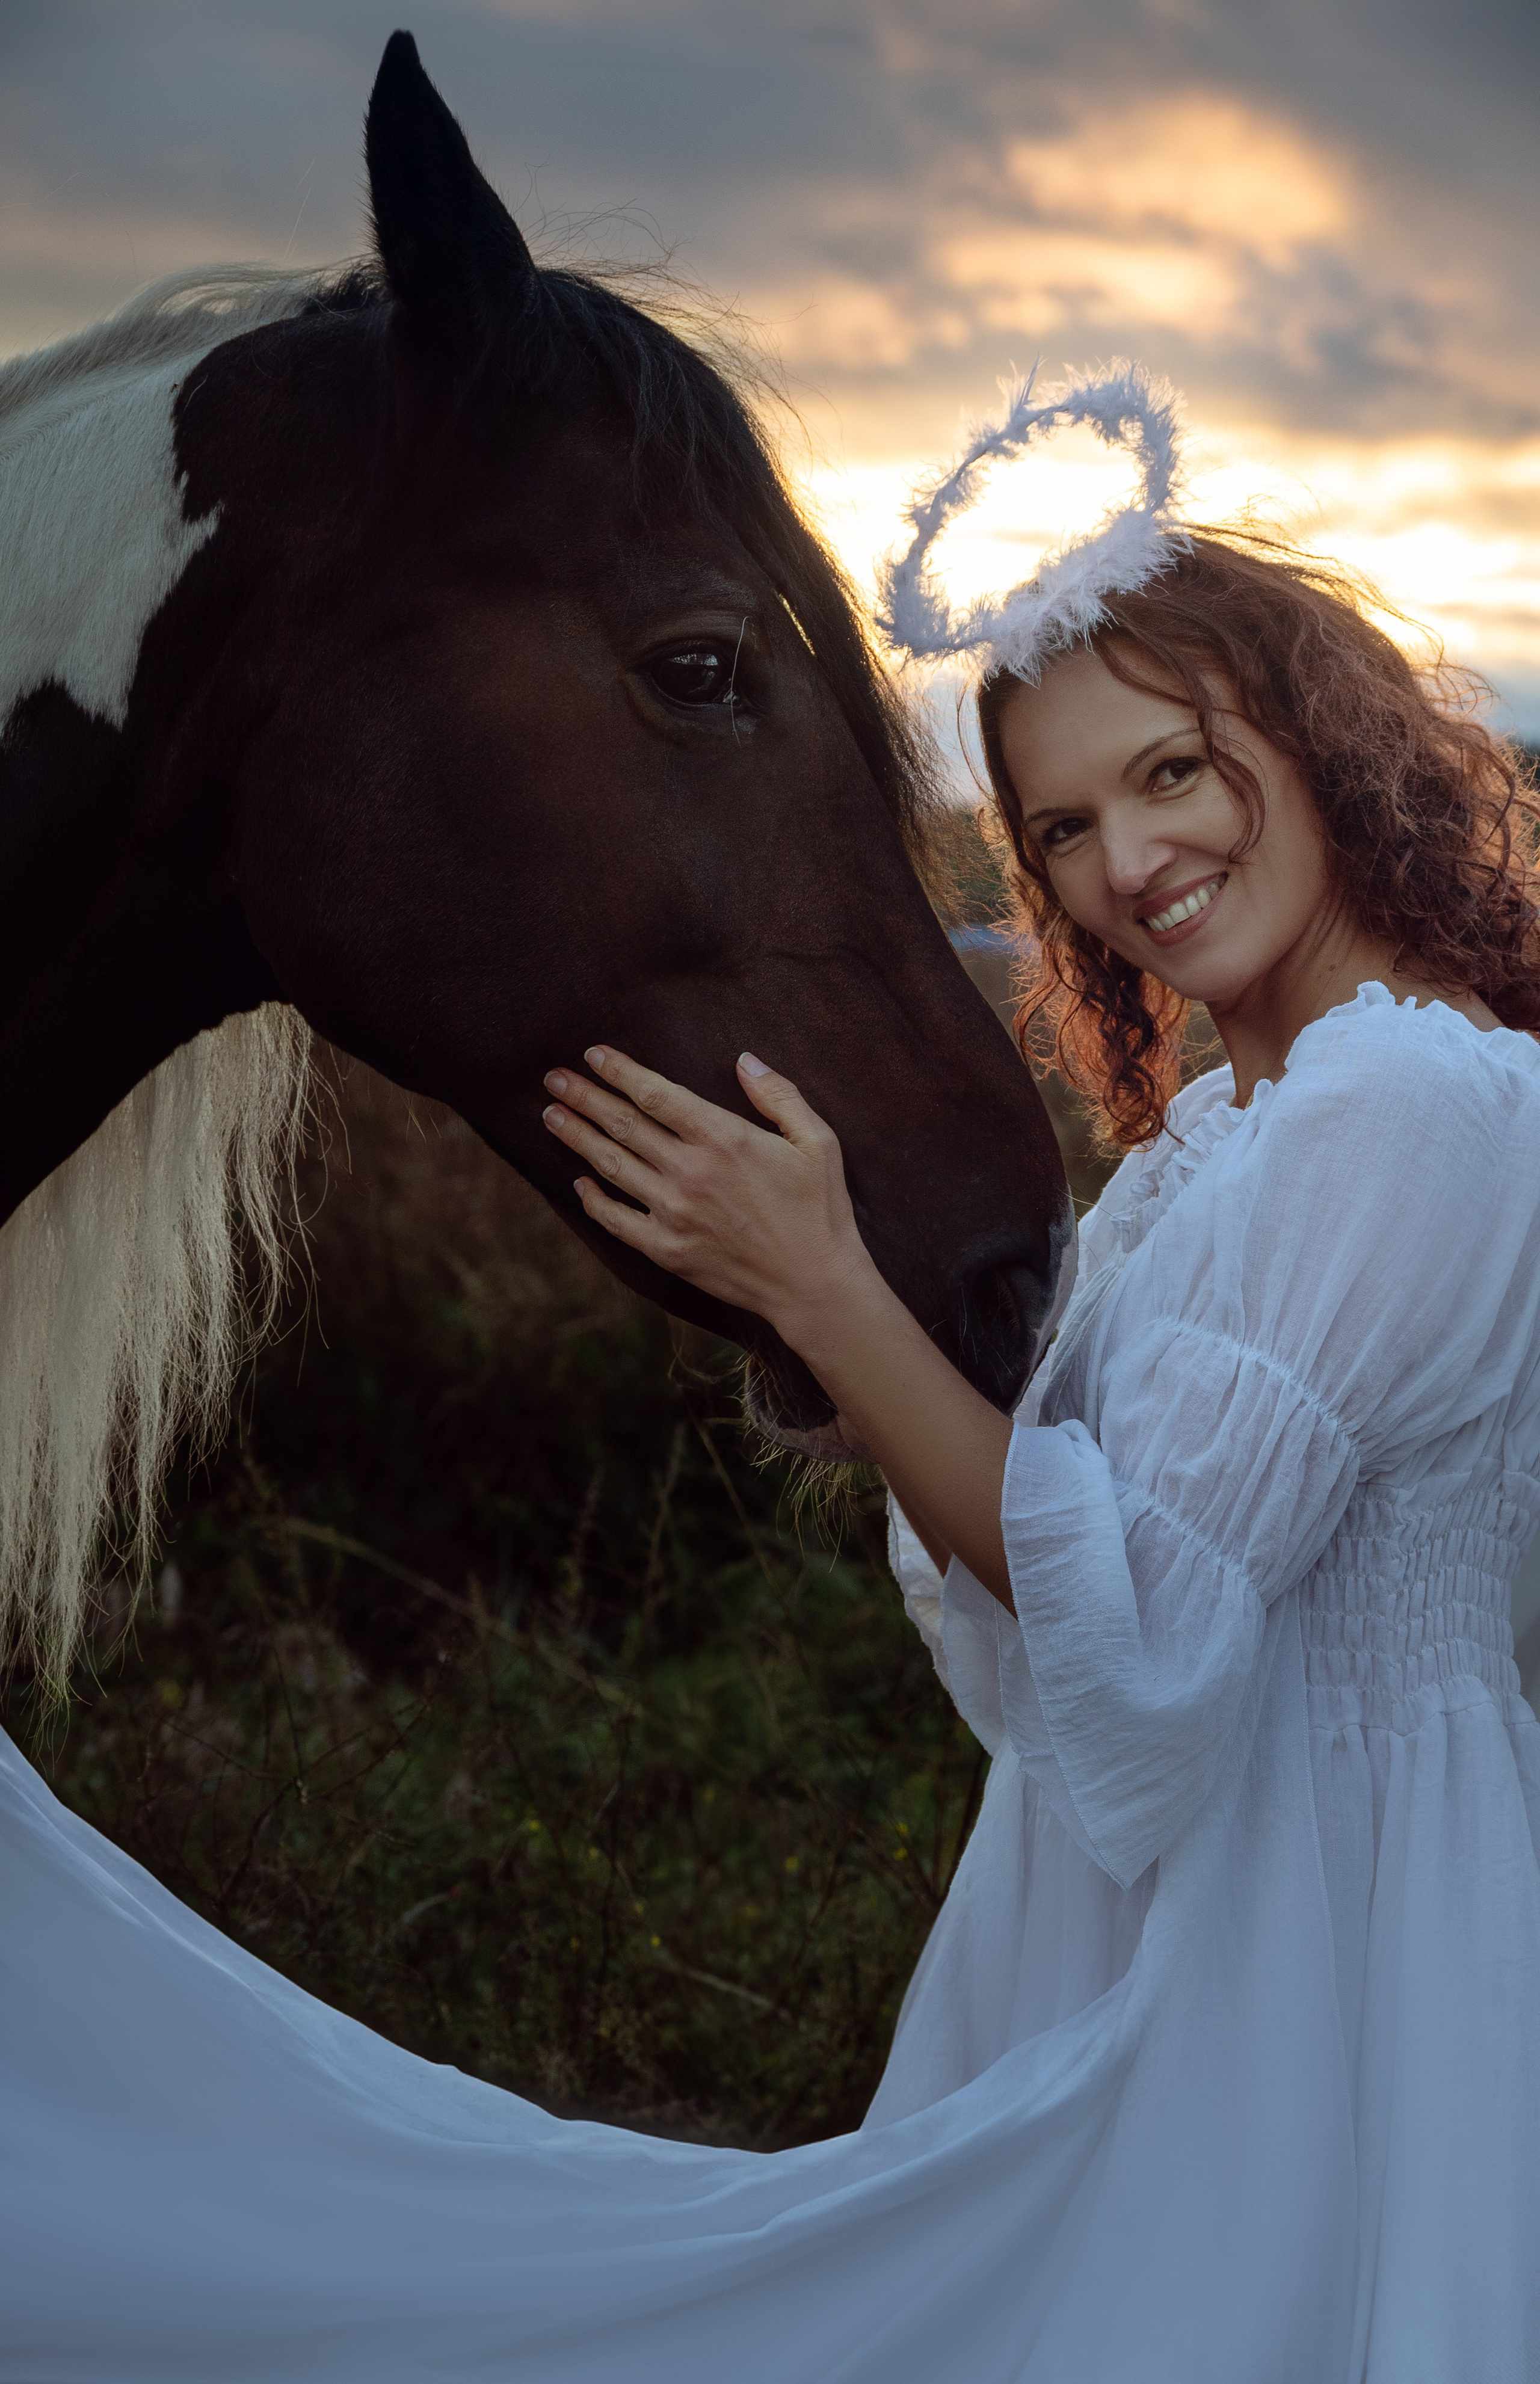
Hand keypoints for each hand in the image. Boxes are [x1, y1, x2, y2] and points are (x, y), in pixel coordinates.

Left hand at [541, 1046, 874, 1342]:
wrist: (814, 1284)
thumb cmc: (821, 1210)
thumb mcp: (817, 1141)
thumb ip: (779, 1095)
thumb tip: (743, 1059)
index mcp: (723, 1138)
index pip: (655, 1094)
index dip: (620, 1071)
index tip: (593, 1055)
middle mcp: (690, 1171)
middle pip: (622, 1124)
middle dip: (584, 1096)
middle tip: (553, 1078)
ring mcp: (673, 1213)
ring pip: (611, 1165)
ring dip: (577, 1137)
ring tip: (552, 1116)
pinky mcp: (667, 1250)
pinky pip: (616, 1220)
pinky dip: (593, 1199)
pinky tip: (580, 1182)